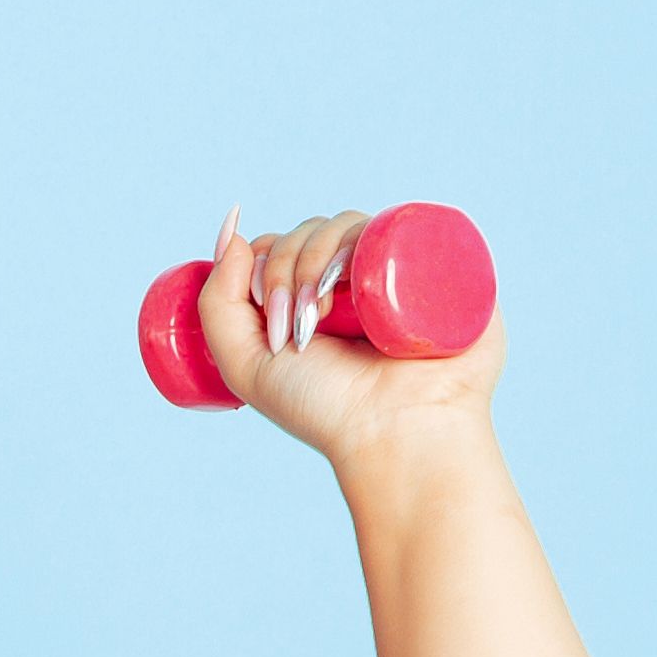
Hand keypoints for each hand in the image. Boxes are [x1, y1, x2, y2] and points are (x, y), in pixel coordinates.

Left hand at [192, 205, 505, 469]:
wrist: (398, 433)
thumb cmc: (326, 410)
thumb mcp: (245, 363)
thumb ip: (217, 302)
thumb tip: (229, 229)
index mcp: (315, 297)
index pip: (279, 246)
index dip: (261, 266)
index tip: (269, 320)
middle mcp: (356, 280)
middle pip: (308, 231)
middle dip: (283, 272)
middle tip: (294, 333)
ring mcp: (398, 269)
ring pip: (347, 223)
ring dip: (316, 257)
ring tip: (319, 316)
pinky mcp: (439, 264)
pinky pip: (400, 223)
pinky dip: (365, 240)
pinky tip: (353, 280)